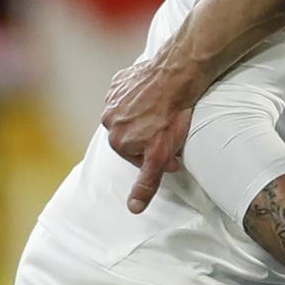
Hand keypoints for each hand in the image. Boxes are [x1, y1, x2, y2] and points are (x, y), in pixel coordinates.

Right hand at [101, 49, 201, 212]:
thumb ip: (146, 182)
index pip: (137, 158)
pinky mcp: (120, 82)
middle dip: (149, 138)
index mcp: (116, 141)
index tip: (171, 153)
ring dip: (145, 119)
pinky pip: (129, 96)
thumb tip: (133, 208)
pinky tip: (157, 100)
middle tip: (170, 133)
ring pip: (131, 117)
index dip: (156, 157)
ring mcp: (112, 99)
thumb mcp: (160, 157)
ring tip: (164, 115)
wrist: (176, 76)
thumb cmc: (171, 116)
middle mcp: (108, 120)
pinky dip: (142, 100)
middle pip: (132, 138)